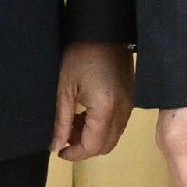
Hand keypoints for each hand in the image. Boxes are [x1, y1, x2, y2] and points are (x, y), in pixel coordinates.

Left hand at [55, 43, 136, 160]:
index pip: (93, 146)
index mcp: (106, 109)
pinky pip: (117, 124)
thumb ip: (61, 121)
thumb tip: (56, 146)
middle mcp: (122, 111)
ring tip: (73, 123)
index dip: (75, 154)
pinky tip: (85, 114)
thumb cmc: (80, 56)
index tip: (59, 150)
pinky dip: (101, 127)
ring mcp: (129, 106)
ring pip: (113, 136)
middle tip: (65, 137)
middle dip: (84, 148)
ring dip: (93, 138)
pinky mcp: (130, 99)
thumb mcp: (65, 89)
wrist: (104, 32)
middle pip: (106, 146)